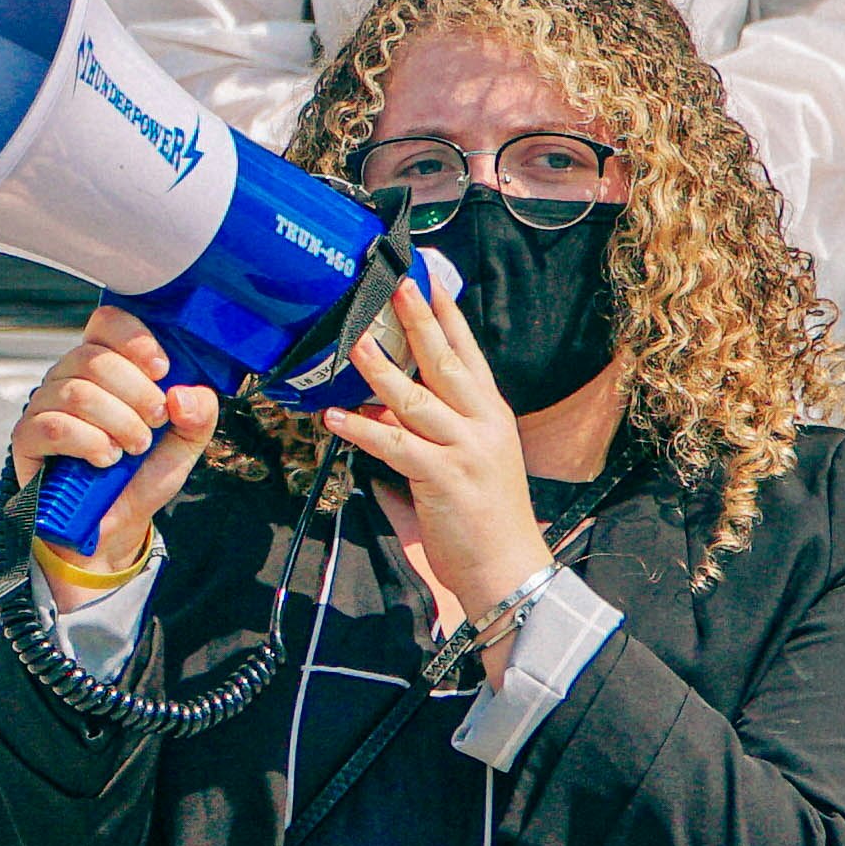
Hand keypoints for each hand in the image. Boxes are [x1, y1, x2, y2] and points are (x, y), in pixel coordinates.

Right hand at [11, 308, 215, 600]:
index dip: (133, 338)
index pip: (106, 324)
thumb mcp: (184, 446)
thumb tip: (184, 393)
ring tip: (134, 448)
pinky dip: (88, 442)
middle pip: (94, 358)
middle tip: (155, 422)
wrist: (113, 526)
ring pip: (77, 392)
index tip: (162, 370)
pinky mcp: (26, 439)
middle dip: (136, 393)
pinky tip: (105, 459)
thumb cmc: (141, 476)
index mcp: (105, 366)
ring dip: (117, 421)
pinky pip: (52, 425)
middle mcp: (69, 378)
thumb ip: (198, 416)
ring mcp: (44, 406)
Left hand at [319, 273, 549, 646]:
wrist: (509, 567)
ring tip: (352, 340)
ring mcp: (464, 448)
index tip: (428, 279)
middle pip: (444, 360)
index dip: (447, 313)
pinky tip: (335, 417)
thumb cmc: (484, 515)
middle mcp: (481, 422)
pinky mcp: (443, 477)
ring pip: (416, 397)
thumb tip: (384, 403)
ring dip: (379, 368)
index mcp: (489, 413)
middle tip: (395, 282)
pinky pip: (394, 446)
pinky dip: (362, 431)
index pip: (468, 351)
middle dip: (417, 319)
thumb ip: (433, 426)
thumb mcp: (467, 457)